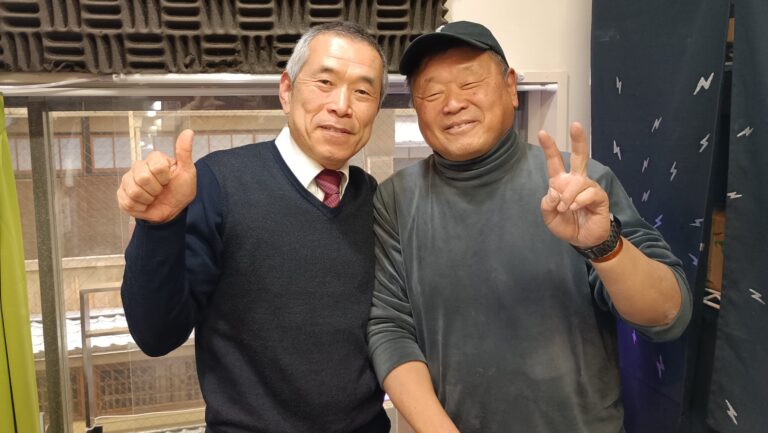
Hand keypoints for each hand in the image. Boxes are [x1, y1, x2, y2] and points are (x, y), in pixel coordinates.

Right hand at [116, 129, 196, 222]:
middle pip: (142, 178)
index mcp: (154, 159)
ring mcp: (128, 180)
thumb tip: (188, 132)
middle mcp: (138, 166)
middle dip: (155, 190)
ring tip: (153, 198)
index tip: (168, 181)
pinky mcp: (122, 194)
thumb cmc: (180, 189)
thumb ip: (184, 152)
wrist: (173, 210)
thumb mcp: (187, 171)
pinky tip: (145, 205)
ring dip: (148, 200)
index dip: (164, 178)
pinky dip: (140, 208)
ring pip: (133, 191)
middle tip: (160, 191)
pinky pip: (126, 202)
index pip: (156, 167)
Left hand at [539, 122, 610, 247]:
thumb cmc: (567, 225)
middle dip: (578, 140)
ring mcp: (589, 187)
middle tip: (575, 125)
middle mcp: (576, 181)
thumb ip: (547, 204)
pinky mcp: (599, 196)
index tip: (542, 133)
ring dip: (568, 196)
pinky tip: (576, 208)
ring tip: (566, 208)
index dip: (549, 148)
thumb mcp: (549, 217)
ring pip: (578, 182)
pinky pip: (588, 193)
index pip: (554, 162)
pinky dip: (579, 201)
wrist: (583, 240)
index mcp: (561, 183)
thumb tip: (555, 192)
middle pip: (579, 156)